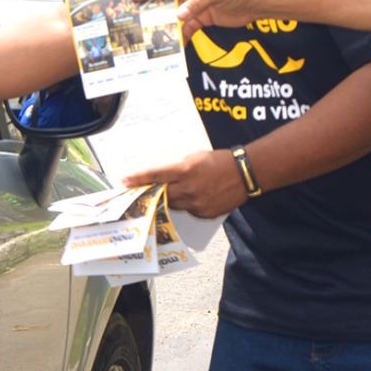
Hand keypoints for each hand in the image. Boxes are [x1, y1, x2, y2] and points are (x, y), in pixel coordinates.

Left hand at [123, 149, 247, 217]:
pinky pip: (188, 211)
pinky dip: (187, 204)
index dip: (138, 179)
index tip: (125, 181)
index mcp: (185, 171)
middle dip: (150, 193)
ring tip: (172, 192)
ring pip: (174, 204)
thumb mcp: (196, 157)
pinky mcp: (204, 213)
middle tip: (140, 192)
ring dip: (169, 199)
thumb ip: (178, 168)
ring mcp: (197, 204)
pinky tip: (195, 196)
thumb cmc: (221, 161)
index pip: (156, 175)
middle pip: (161, 194)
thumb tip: (164, 177)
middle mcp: (189, 189)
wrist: (245, 174)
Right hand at [131, 0, 262, 38]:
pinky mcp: (203, 17)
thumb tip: (178, 16)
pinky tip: (176, 45)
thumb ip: (196, 4)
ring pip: (176, 16)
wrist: (256, 2)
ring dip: (167, 26)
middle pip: (168, 0)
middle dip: (154, 9)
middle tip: (137, 19)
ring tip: (153, 36)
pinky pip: (188, 27)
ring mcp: (196, 4)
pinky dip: (183, 36)